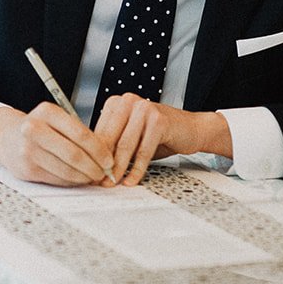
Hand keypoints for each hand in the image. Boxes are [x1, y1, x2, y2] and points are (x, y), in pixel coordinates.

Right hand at [0, 103, 115, 186]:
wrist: (7, 137)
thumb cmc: (39, 128)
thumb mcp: (56, 120)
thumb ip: (77, 133)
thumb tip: (104, 155)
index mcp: (47, 112)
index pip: (81, 134)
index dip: (99, 150)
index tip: (109, 160)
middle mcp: (34, 129)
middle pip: (74, 154)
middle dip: (94, 167)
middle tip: (103, 173)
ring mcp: (28, 150)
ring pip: (66, 170)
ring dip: (84, 177)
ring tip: (92, 177)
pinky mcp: (26, 169)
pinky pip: (56, 179)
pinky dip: (71, 181)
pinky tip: (77, 179)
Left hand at [93, 94, 230, 185]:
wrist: (191, 128)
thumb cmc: (160, 132)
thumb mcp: (132, 134)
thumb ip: (114, 142)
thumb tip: (93, 162)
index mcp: (118, 102)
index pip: (99, 130)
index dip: (94, 153)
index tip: (90, 170)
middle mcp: (129, 101)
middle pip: (110, 137)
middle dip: (104, 163)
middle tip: (100, 180)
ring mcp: (144, 108)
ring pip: (125, 145)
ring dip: (118, 168)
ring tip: (113, 182)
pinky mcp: (159, 121)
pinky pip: (143, 151)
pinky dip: (136, 169)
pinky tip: (132, 180)